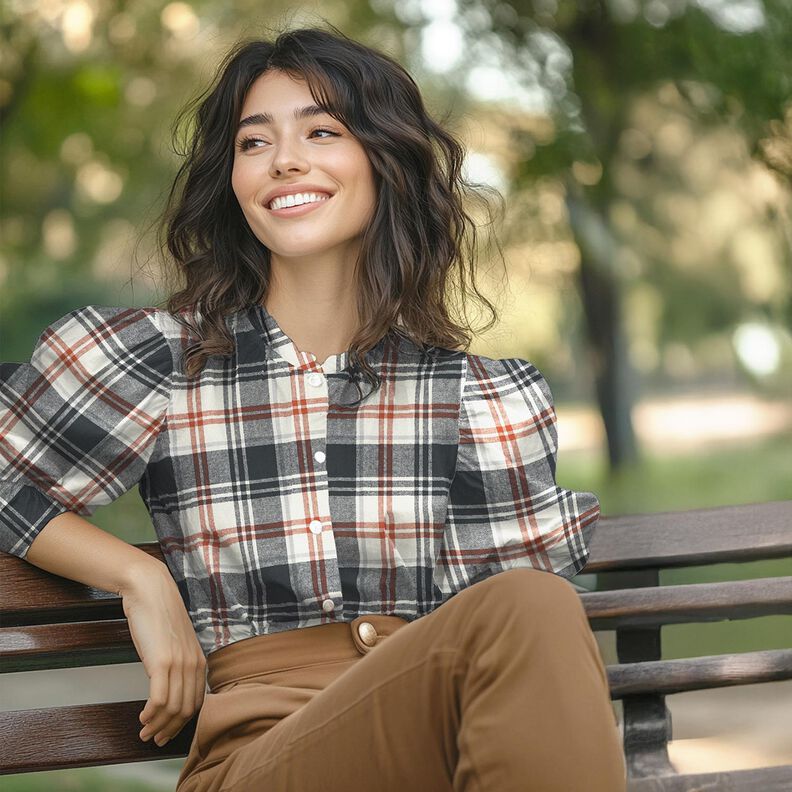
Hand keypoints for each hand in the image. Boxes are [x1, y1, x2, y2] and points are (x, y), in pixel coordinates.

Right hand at [119, 560, 206, 746]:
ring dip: (157, 726)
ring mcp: (179, 664)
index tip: (166, 733)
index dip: (181, 724)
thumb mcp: (175, 644)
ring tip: (144, 732)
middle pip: (185, 711)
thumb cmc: (159, 617)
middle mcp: (194, 665)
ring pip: (172, 709)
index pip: (196, 704)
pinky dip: (151, 714)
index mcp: (200, 662)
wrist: (151, 591)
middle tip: (152, 739)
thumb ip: (178, 664)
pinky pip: (159, 699)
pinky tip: (142, 717)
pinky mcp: (161, 662)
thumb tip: (170, 688)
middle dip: (168, 730)